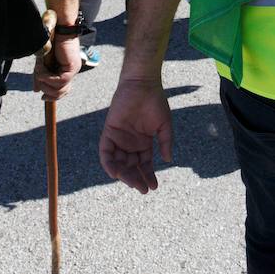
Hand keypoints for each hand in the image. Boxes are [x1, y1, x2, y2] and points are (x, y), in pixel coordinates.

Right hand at [33, 37, 81, 100]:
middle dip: (47, 90)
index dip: (53, 96)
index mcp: (64, 72)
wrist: (57, 29)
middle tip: (38, 81)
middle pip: (61, 92)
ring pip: (60, 88)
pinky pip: (60, 81)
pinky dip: (48, 79)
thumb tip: (36, 90)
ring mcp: (72, 70)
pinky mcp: (72, 67)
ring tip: (39, 74)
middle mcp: (70, 72)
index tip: (42, 97)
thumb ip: (40, 77)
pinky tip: (42, 72)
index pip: (62, 91)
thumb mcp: (42, 64)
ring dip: (45, 83)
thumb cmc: (50, 43)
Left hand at [100, 78, 172, 194]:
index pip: (144, 164)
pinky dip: (108, 163)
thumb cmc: (155, 102)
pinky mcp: (109, 132)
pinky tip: (115, 173)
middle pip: (131, 167)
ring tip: (133, 182)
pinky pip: (106, 152)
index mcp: (143, 143)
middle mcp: (130, 143)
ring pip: (119, 163)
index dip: (148, 176)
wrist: (143, 84)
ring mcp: (119, 139)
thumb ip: (165, 143)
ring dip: (124, 174)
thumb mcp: (164, 126)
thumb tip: (168, 160)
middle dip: (136, 178)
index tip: (154, 187)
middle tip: (143, 189)